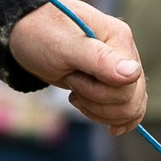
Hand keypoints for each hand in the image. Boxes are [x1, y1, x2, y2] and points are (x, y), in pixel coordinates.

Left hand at [6, 0, 146, 133]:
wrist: (28, 35)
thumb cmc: (40, 35)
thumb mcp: (64, 46)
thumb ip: (99, 60)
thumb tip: (133, 73)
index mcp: (119, 38)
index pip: (128, 85)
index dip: (97, 91)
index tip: (71, 75)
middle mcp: (127, 54)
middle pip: (130, 100)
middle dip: (95, 101)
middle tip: (70, 81)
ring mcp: (121, 70)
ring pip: (128, 109)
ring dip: (98, 111)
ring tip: (75, 94)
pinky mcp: (114, 84)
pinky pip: (127, 110)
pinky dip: (113, 119)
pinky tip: (108, 126)